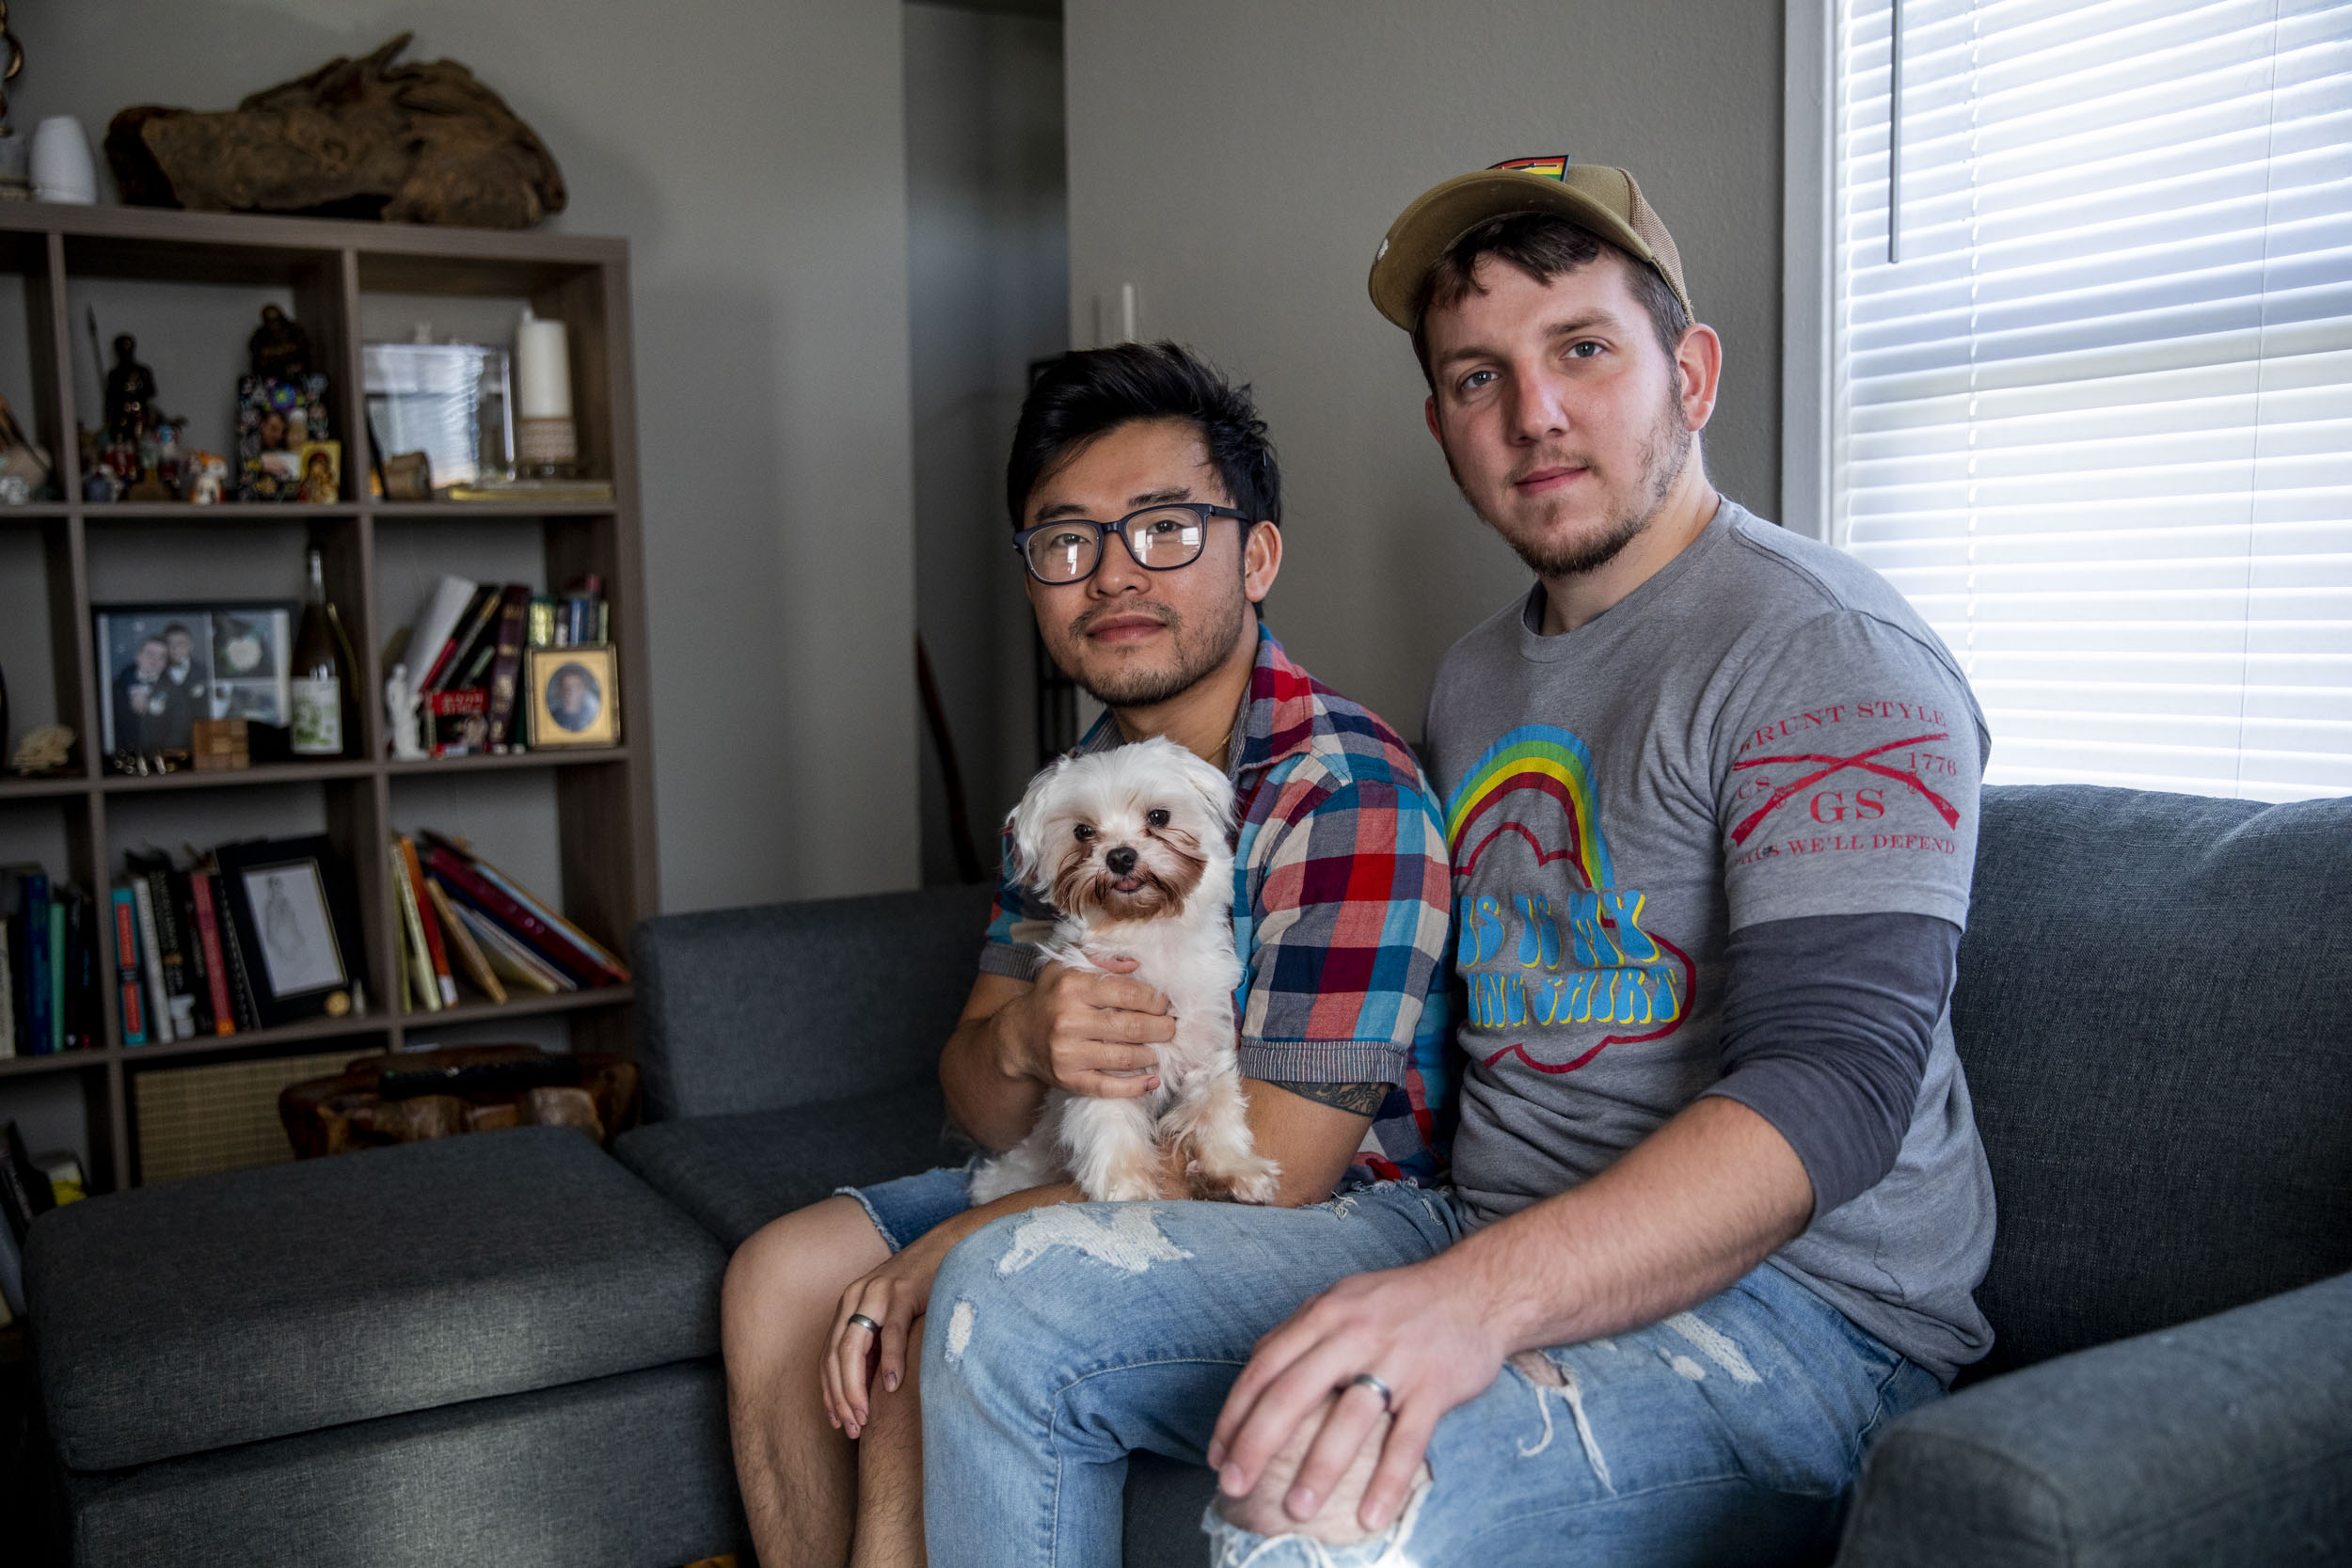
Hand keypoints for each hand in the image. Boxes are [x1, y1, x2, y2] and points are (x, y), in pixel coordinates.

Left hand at [822, 1222, 954, 1437]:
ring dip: (855, 1387)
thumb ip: (874, 1345)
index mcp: (848, 1305)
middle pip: (834, 1356)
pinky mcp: (903, 1292)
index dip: (828, 1392)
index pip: (827, 1356)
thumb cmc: (920, 1287)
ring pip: (853, 1348)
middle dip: (839, 1397)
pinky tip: (892, 1387)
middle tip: (851, 1427)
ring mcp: (877, 1294)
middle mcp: (855, 1298)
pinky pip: (890, 1333)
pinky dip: (889, 1362)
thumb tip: (866, 1388)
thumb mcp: (889, 1315)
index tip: (836, 1421)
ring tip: (863, 1415)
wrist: (947, 1247)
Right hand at [996, 958, 1173, 1099]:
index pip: (1128, 993)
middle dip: (1162, 1029)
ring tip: (1160, 1048)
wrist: (1017, 1037)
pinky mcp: (1069, 1079)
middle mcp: (1069, 1021)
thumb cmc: (1050, 996)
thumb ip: (1101, 959)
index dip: (1155, 1000)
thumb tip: (1136, 964)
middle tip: (1171, 1027)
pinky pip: (1109, 1087)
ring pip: (1125, 1058)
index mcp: (1073, 987)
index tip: (1164, 1004)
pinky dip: (1135, 1087)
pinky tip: (1151, 1080)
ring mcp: (1069, 1054)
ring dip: (1152, 1054)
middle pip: (1132, 1027)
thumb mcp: (1066, 965)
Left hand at [1206, 1261, 1505, 1532]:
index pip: (1264, 1367)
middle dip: (1256, 1444)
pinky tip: (1370, 1515)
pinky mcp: (1434, 1386)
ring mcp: (1396, 1359)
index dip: (1235, 1415)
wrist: (1477, 1289)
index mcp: (1323, 1314)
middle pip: (1293, 1393)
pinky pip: (1407, 1441)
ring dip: (1318, 1469)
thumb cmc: (1400, 1302)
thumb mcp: (1342, 1300)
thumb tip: (1254, 1367)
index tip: (1218, 1456)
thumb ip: (1300, 1332)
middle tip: (1234, 1488)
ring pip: (1348, 1419)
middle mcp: (1353, 1333)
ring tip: (1295, 1510)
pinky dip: (1387, 1481)